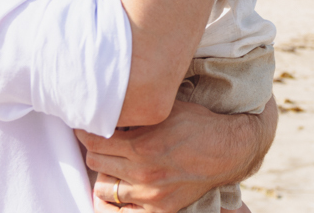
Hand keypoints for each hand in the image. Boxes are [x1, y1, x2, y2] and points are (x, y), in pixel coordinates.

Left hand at [76, 97, 274, 212]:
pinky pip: (125, 210)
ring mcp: (150, 194)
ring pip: (105, 189)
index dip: (85, 132)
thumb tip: (113, 109)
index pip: (94, 142)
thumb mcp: (166, 110)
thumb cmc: (198, 125)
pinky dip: (119, 199)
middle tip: (100, 141)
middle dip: (94, 150)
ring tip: (113, 163)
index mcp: (141, 145)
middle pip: (95, 164)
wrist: (228, 150)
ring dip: (105, 174)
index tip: (86, 126)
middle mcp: (142, 173)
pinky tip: (123, 186)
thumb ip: (137, 114)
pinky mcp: (160, 208)